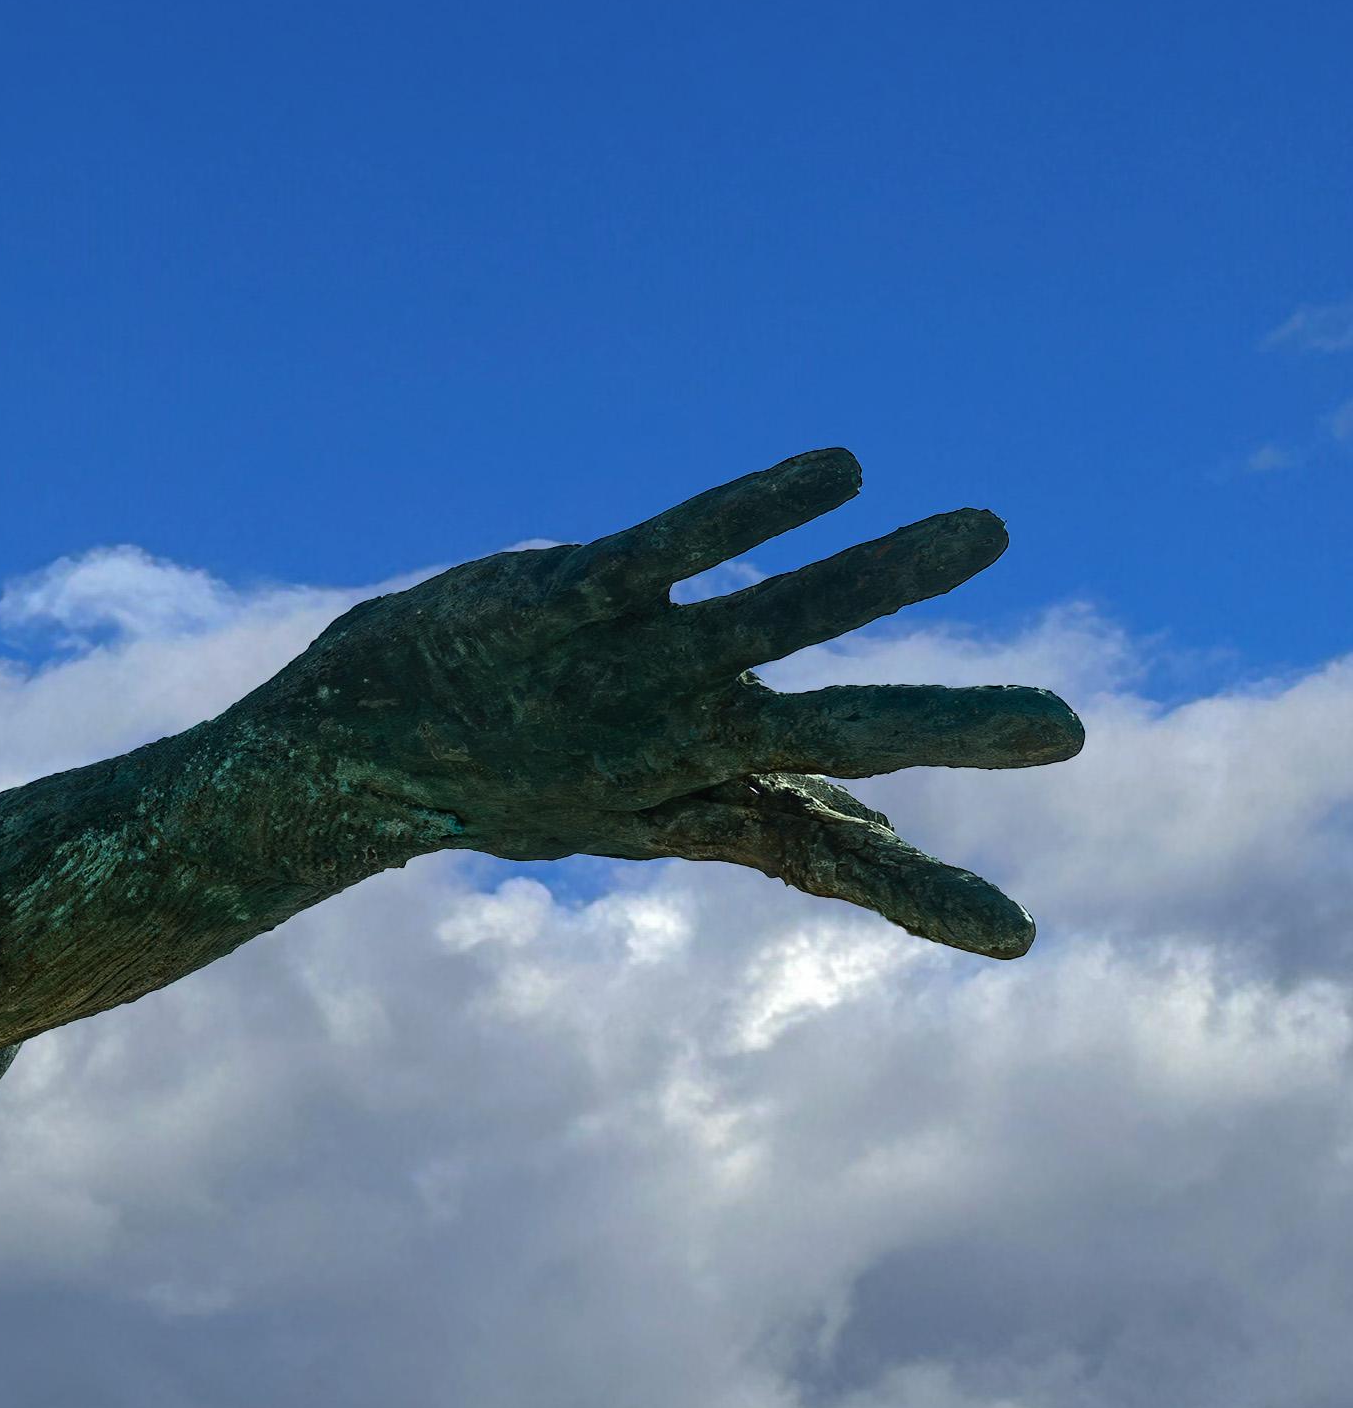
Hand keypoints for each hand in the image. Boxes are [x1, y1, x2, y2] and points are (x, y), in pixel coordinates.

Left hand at [236, 449, 1083, 956]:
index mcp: (688, 805)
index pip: (819, 859)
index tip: (1016, 938)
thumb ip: (753, 811)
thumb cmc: (503, 775)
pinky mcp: (563, 599)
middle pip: (824, 743)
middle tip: (1070, 730)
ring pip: (767, 623)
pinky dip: (755, 510)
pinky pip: (672, 546)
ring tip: (985, 532)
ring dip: (878, 579)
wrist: (337, 755)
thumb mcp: (630, 808)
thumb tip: (866, 824)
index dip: (914, 896)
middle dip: (946, 733)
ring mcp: (616, 670)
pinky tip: (843, 468)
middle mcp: (662, 745)